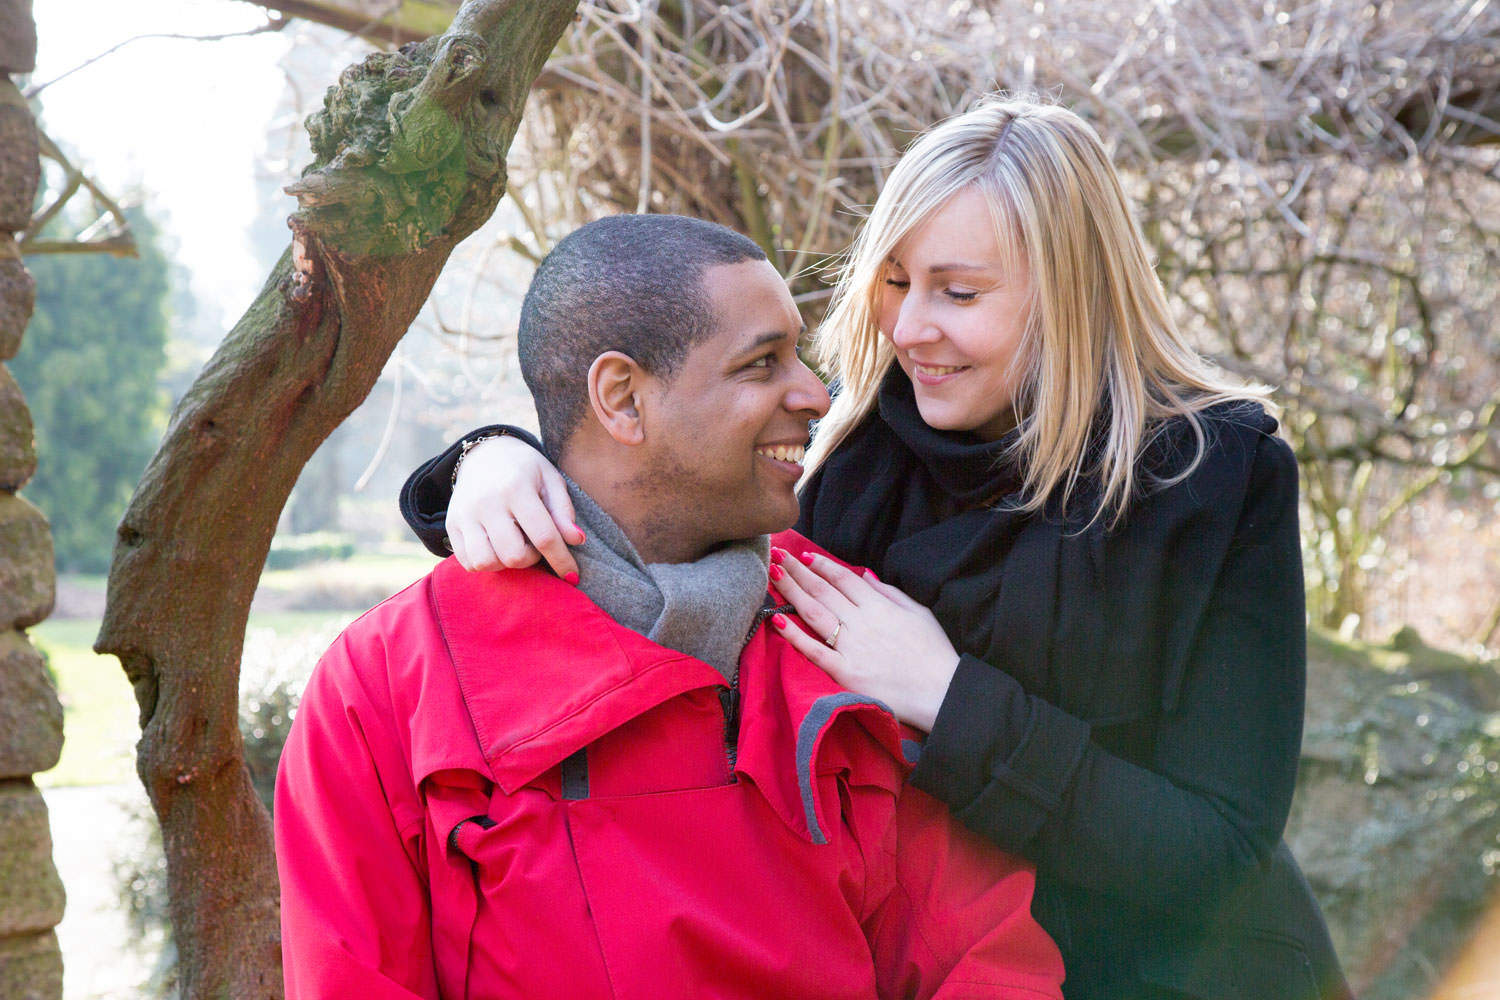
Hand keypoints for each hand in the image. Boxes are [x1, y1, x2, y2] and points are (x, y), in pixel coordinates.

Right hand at [447, 436, 585, 580]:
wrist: (485, 454)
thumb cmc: (525, 470)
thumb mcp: (550, 480)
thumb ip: (563, 511)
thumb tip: (576, 540)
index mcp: (516, 488)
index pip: (543, 535)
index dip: (561, 560)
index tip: (572, 575)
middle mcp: (486, 503)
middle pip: (513, 555)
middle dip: (531, 559)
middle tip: (534, 543)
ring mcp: (465, 515)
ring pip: (486, 563)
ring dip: (506, 563)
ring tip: (514, 545)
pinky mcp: (451, 525)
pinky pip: (467, 562)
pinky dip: (485, 563)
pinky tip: (496, 548)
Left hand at [768, 548, 958, 731]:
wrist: (942, 693)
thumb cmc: (934, 653)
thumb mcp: (919, 613)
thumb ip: (890, 593)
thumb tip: (865, 575)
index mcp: (880, 606)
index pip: (844, 579)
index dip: (822, 565)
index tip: (803, 555)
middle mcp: (862, 622)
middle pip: (823, 591)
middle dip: (798, 571)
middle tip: (777, 555)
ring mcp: (852, 647)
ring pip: (815, 614)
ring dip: (791, 592)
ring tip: (773, 575)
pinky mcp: (846, 673)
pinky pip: (816, 652)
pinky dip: (796, 636)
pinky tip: (778, 621)